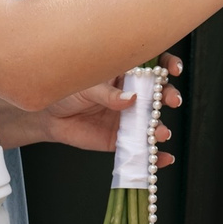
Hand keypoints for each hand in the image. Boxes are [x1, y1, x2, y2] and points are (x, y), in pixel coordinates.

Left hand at [0, 54, 184, 164]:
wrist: (49, 116)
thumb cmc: (66, 91)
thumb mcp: (85, 85)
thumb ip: (107, 93)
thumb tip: (130, 98)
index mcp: (125, 73)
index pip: (153, 65)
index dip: (167, 65)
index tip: (173, 69)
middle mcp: (131, 94)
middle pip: (159, 93)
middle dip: (169, 95)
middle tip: (170, 100)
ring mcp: (128, 118)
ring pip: (152, 121)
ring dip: (161, 127)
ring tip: (160, 132)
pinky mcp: (121, 140)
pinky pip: (140, 147)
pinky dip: (155, 155)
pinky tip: (163, 158)